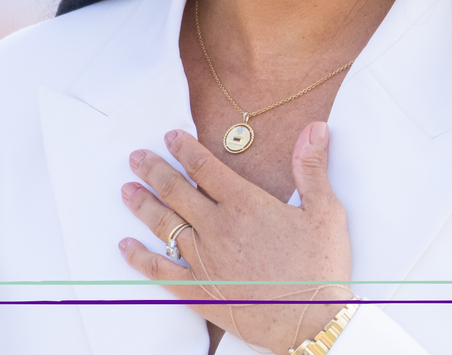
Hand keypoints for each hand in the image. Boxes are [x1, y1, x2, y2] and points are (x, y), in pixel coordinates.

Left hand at [119, 122, 353, 354]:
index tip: (170, 136)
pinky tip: (126, 246)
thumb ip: (312, 168)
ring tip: (127, 189)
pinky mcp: (198, 290)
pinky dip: (139, 257)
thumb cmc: (320, 268)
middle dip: (153, 170)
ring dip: (142, 204)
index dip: (184, 148)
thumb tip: (316, 128)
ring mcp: (203, 260)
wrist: (310, 322)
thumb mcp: (325, 212)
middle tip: (136, 157)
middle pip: (176, 190)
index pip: (204, 166)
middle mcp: (217, 227)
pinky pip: (160, 270)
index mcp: (244, 204)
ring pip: (164, 224)